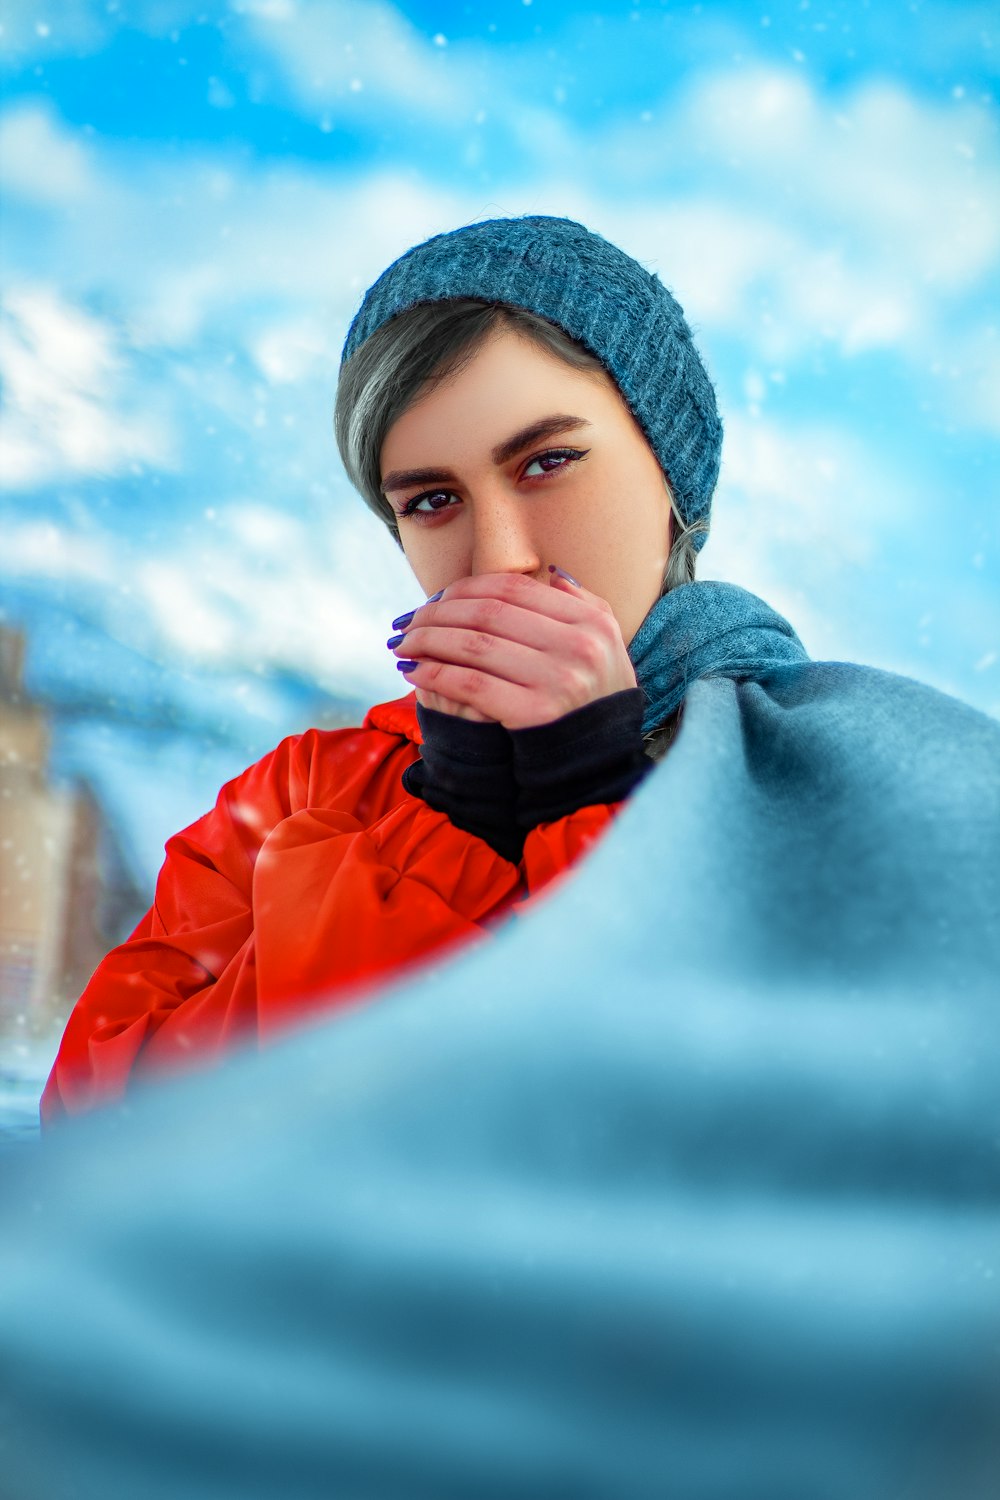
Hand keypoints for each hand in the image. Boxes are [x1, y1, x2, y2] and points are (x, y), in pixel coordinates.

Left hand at [390, 570, 637, 730]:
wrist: (600, 764)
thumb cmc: (596, 702)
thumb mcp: (607, 647)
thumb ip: (584, 606)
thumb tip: (552, 574)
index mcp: (591, 623)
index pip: (514, 588)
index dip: (466, 588)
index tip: (436, 598)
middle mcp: (578, 646)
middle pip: (488, 612)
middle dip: (438, 613)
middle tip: (408, 621)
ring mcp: (558, 680)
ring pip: (473, 644)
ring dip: (427, 640)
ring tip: (403, 644)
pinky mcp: (534, 713)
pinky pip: (471, 683)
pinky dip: (435, 673)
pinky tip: (412, 672)